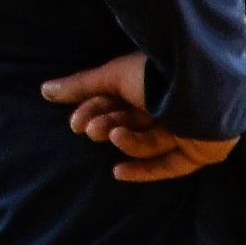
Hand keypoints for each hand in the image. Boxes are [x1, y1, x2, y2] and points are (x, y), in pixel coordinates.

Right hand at [38, 50, 238, 184]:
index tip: (76, 122)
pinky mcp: (199, 150)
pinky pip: (170, 166)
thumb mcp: (113, 76)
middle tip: (89, 129)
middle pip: (132, 122)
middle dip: (107, 126)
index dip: (95, 112)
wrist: (201, 85)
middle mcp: (170, 104)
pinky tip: (118, 171)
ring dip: (126, 139)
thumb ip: (81, 86)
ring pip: (148, 141)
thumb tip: (45, 90)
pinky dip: (145, 169)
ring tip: (113, 133)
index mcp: (153, 81)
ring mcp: (186, 128)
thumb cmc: (158, 73)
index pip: (119, 102)